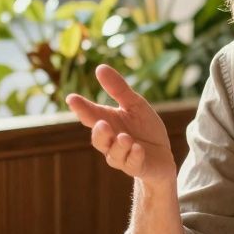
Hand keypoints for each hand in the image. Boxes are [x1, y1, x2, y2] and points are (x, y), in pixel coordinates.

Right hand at [66, 64, 175, 183]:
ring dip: (118, 146)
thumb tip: (100, 67)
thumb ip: (118, 89)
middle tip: (101, 123)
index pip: (91, 115)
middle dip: (99, 133)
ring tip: (125, 137)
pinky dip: (134, 156)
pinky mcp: (137, 166)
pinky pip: (132, 164)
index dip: (81, 108)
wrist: (162, 155)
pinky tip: (138, 148)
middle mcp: (111, 141)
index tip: (72, 99)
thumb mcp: (135, 105)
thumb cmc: (144, 128)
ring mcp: (123, 156)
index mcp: (108, 122)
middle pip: (98, 139)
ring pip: (114, 155)